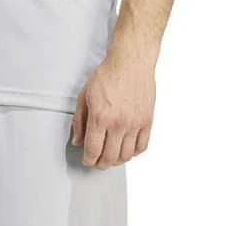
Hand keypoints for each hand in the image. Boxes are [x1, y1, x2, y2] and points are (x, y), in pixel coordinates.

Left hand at [72, 51, 155, 168]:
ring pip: (125, 156)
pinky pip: (141, 147)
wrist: (131, 62)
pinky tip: (126, 149)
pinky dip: (133, 153)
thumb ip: (79, 121)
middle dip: (101, 164)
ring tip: (111, 156)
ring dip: (116, 161)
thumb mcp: (84, 96)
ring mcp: (134, 123)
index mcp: (100, 117)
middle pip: (109, 158)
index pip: (93, 151)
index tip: (87, 160)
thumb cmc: (108, 75)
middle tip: (98, 161)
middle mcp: (118, 123)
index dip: (88, 161)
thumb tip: (78, 141)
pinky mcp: (146, 121)